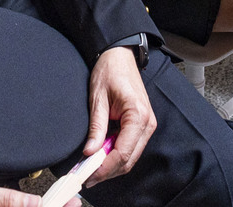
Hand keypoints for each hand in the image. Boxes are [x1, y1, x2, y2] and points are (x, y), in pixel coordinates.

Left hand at [82, 48, 155, 187]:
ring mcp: (147, 125)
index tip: (87, 175)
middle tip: (86, 176)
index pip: (122, 153)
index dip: (104, 168)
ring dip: (111, 165)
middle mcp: (147, 123)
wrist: (119, 56)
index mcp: (138, 115)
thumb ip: (96, 127)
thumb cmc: (110, 72)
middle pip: (128, 160)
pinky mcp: (142, 125)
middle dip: (107, 171)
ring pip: (130, 157)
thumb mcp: (97, 99)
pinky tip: (101, 156)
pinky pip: (130, 148)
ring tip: (90, 168)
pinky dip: (116, 156)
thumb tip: (89, 152)